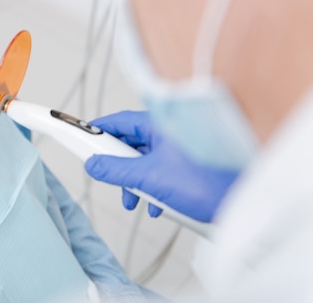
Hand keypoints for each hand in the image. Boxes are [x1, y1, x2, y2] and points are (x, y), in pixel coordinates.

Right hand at [84, 110, 238, 222]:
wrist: (244, 203)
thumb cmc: (210, 182)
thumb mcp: (151, 178)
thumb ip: (117, 170)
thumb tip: (93, 165)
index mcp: (160, 124)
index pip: (120, 121)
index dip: (99, 131)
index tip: (82, 138)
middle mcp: (169, 133)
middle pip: (131, 143)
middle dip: (118, 165)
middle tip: (108, 177)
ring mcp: (179, 150)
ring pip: (145, 160)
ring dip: (135, 181)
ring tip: (134, 199)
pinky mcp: (188, 167)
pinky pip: (160, 172)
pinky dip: (152, 188)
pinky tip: (156, 205)